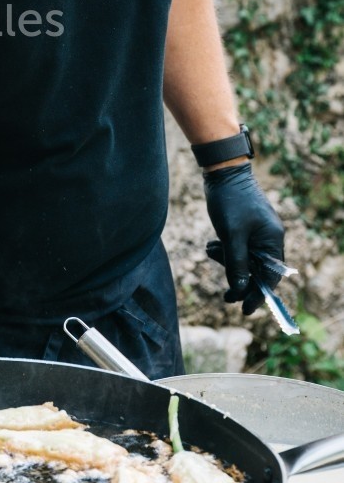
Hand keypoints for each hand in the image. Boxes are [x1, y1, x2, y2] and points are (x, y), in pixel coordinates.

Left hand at [204, 163, 285, 314]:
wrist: (222, 172)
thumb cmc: (230, 200)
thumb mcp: (231, 235)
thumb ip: (236, 262)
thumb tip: (238, 288)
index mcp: (272, 241)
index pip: (270, 277)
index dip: (258, 295)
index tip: (244, 310)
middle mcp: (268, 238)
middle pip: (257, 271)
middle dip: (239, 280)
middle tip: (225, 297)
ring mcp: (257, 233)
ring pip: (244, 259)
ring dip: (227, 261)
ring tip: (211, 250)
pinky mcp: (244, 228)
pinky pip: (237, 248)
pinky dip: (224, 250)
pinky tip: (211, 245)